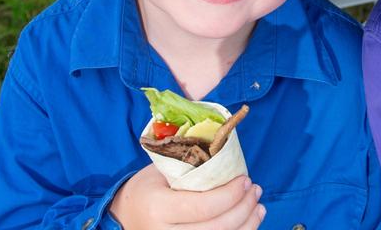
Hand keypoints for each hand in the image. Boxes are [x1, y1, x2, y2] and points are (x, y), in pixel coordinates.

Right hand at [109, 165, 264, 229]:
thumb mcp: (160, 172)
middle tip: (255, 190)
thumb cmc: (146, 189)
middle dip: (243, 209)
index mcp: (157, 208)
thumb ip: (190, 168)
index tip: (245, 180)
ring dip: (247, 225)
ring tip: (257, 206)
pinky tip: (248, 223)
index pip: (203, 207)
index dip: (230, 195)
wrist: (123, 218)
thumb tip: (229, 158)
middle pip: (217, 229)